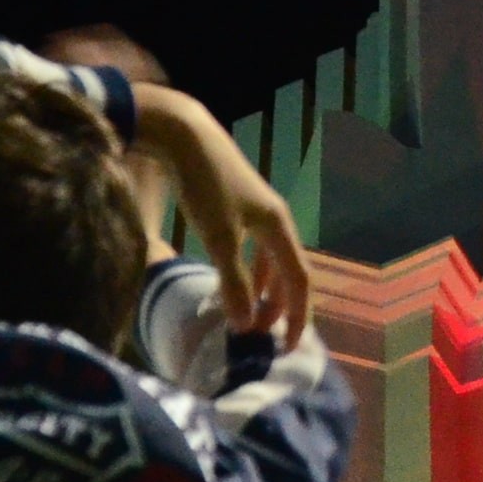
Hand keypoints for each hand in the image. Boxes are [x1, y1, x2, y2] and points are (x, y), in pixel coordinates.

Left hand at [129, 89, 311, 347]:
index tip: (286, 348)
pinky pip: (253, 248)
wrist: (182, 133)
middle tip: (260, 336)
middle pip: (288, 273)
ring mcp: (257, 210)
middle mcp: (276, 219)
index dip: (298, 316)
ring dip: (262, 291)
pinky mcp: (237, 204)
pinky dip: (246, 271)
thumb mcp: (218, 238)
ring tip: (245, 315)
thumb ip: (232, 281)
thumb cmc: (204, 185)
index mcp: (279, 227)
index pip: (300, 281)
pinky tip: (227, 279)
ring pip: (270, 261)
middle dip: (279, 307)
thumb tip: (245, 324)